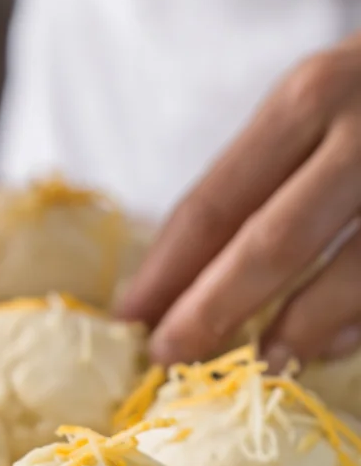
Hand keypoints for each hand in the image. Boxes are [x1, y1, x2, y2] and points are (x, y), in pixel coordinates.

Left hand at [118, 32, 360, 368]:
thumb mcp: (316, 104)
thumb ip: (259, 177)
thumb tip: (178, 280)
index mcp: (309, 99)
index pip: (214, 203)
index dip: (165, 271)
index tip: (127, 318)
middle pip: (270, 243)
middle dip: (212, 310)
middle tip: (167, 356)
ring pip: (348, 271)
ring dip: (295, 332)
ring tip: (253, 367)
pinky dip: (356, 324)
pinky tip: (325, 348)